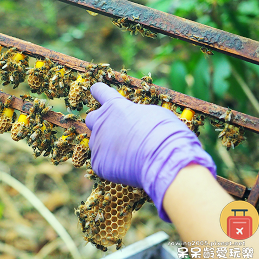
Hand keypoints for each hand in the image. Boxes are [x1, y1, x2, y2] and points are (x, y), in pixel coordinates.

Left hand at [85, 82, 215, 221]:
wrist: (164, 162)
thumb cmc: (166, 135)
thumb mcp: (155, 114)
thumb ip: (138, 113)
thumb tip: (134, 119)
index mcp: (116, 106)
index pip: (100, 91)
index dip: (100, 91)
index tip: (98, 91)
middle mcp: (102, 122)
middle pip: (92, 118)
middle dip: (101, 122)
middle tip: (117, 131)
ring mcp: (98, 143)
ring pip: (98, 142)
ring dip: (109, 146)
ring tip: (130, 154)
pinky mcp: (98, 163)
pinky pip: (103, 162)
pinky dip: (113, 165)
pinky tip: (129, 167)